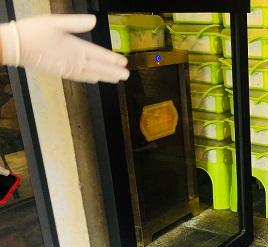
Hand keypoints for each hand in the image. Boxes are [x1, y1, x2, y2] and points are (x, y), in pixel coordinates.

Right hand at [0, 14, 128, 83]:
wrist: (15, 47)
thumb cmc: (34, 32)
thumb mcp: (56, 22)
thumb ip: (76, 23)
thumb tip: (94, 21)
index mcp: (76, 48)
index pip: (99, 55)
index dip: (113, 59)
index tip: (124, 62)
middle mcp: (75, 62)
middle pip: (99, 68)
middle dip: (114, 72)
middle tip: (126, 76)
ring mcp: (68, 69)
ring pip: (92, 75)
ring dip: (105, 77)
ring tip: (116, 79)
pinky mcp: (61, 73)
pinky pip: (81, 78)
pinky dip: (91, 79)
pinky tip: (94, 79)